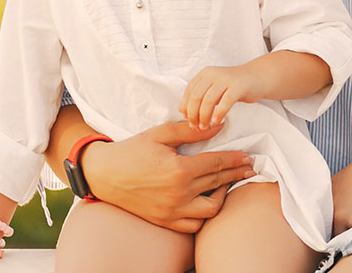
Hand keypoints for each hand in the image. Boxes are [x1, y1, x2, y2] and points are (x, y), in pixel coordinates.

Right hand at [82, 120, 255, 232]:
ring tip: (227, 184)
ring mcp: (172, 211)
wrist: (103, 174)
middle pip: (217, 184)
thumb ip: (191, 130)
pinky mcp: (164, 221)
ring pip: (210, 210)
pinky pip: (193, 225)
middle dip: (236, 174)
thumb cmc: (131, 150)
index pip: (216, 164)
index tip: (248, 156)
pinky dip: (204, 216)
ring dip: (222, 197)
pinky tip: (208, 202)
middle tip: (249, 168)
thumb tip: (219, 126)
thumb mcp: (160, 134)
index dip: (235, 159)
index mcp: (179, 170)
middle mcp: (178, 194)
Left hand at [180, 65, 266, 128]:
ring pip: (208, 100)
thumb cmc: (233, 86)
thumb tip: (182, 110)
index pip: (189, 91)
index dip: (186, 108)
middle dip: (194, 115)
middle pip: (196, 96)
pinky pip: (225, 102)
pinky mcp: (238, 86)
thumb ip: (199, 95)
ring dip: (205, 117)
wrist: (257, 78)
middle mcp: (213, 74)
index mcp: (205, 73)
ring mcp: (226, 79)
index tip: (188, 121)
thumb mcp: (213, 88)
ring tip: (206, 127)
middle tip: (196, 127)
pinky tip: (216, 122)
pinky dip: (219, 113)